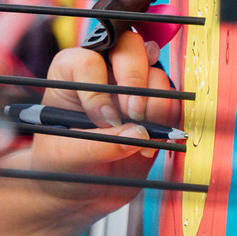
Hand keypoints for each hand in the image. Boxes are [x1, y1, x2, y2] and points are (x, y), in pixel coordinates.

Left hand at [23, 32, 179, 203]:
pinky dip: (169, 122)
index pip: (89, 60)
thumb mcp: (65, 156)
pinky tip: (151, 144)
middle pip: (129, 47)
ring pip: (157, 73)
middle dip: (135, 81)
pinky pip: (174, 102)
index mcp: (69, 72)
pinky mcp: (155, 108)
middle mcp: (104, 70)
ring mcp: (133, 86)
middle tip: (132, 116)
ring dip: (155, 105)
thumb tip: (139, 134)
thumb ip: (96, 144)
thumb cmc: (62, 163)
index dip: (98, 89)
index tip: (102, 120)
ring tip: (141, 135)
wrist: (81, 188)